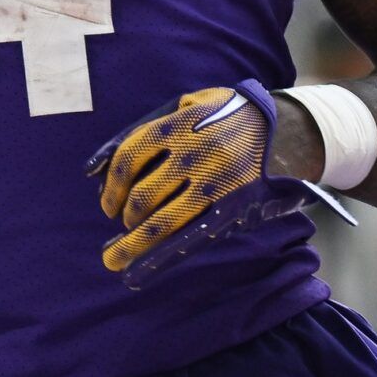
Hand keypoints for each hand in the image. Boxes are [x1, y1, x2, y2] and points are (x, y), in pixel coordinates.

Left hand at [86, 79, 324, 288]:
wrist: (282, 129)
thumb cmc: (224, 114)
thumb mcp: (186, 105)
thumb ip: (144, 128)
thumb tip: (94, 168)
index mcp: (178, 126)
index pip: (129, 159)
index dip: (111, 185)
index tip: (106, 202)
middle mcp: (194, 156)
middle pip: (143, 195)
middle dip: (125, 214)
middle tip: (122, 220)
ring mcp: (214, 185)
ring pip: (163, 223)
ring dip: (134, 243)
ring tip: (114, 256)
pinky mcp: (231, 208)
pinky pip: (190, 237)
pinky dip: (161, 258)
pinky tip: (140, 271)